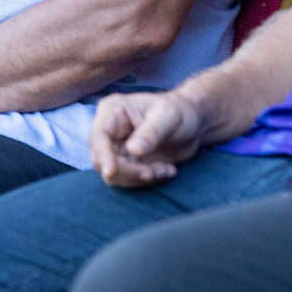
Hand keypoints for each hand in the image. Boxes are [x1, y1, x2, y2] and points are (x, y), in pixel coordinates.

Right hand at [89, 90, 205, 187]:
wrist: (193, 123)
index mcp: (113, 111)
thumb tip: (133, 150)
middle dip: (128, 171)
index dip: (103, 155)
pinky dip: (148, 180)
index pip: (98, 137)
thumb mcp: (169, 116)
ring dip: (141, 178)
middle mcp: (110, 131)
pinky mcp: (127, 164)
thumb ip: (151, 132)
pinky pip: (129, 180)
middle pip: (102, 161)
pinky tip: (167, 170)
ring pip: (115, 175)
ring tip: (166, 169)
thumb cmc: (180, 111)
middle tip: (154, 172)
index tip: (112, 171)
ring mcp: (117, 149)